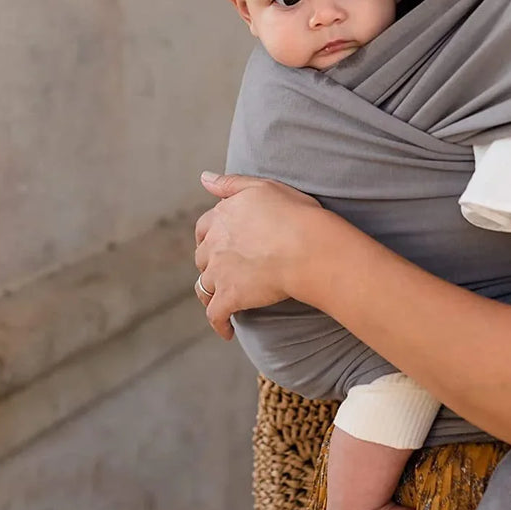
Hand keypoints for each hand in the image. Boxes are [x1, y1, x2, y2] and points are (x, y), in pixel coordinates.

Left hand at [193, 171, 329, 339]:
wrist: (308, 248)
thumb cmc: (294, 214)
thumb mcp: (262, 187)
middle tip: (227, 271)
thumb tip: (203, 177)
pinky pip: (216, 316)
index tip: (219, 244)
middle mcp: (214, 244)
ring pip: (205, 286)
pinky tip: (227, 331)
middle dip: (211, 264)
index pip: (203, 228)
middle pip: (202, 258)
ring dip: (212, 293)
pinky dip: (219, 324)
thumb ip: (230, 184)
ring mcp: (219, 272)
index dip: (209, 236)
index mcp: (222, 216)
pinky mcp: (230, 297)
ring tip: (225, 300)